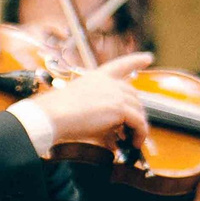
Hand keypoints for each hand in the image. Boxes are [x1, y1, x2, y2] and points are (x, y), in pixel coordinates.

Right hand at [29, 53, 151, 152]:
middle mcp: (109, 82)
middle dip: (135, 113)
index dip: (136, 60)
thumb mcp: (80, 105)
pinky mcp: (119, 108)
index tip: (148, 57)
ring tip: (131, 140)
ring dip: (137, 127)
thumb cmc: (57, 113)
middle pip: (133, 96)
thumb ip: (98, 112)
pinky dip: (140, 134)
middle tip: (131, 129)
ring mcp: (115, 94)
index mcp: (97, 77)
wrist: (51, 116)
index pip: (121, 65)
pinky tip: (133, 142)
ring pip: (138, 110)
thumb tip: (112, 132)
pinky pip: (139, 123)